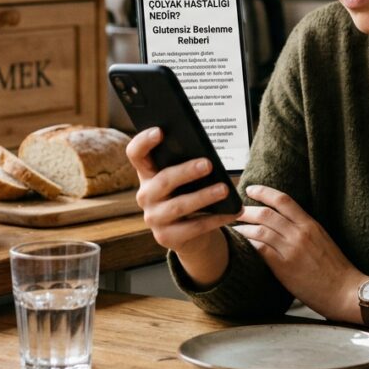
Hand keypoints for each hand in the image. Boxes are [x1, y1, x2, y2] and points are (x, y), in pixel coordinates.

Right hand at [126, 128, 237, 258]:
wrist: (190, 235)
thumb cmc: (189, 195)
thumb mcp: (185, 180)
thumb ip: (187, 164)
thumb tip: (206, 155)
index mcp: (147, 174)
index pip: (136, 154)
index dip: (144, 142)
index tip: (160, 131)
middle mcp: (145, 195)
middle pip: (163, 180)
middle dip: (186, 171)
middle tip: (208, 164)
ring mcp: (154, 218)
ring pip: (179, 205)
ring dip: (204, 196)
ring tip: (224, 189)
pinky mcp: (166, 238)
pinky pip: (194, 227)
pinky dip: (216, 218)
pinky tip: (232, 211)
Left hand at [233, 185, 366, 321]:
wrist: (344, 290)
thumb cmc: (335, 268)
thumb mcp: (322, 239)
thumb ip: (304, 229)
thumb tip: (284, 223)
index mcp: (310, 224)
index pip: (283, 200)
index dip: (264, 192)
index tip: (251, 189)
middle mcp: (300, 233)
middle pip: (266, 214)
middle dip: (247, 210)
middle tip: (235, 210)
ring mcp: (291, 250)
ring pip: (260, 230)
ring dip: (243, 227)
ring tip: (234, 227)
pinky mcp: (284, 267)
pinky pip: (260, 249)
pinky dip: (248, 244)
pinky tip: (241, 244)